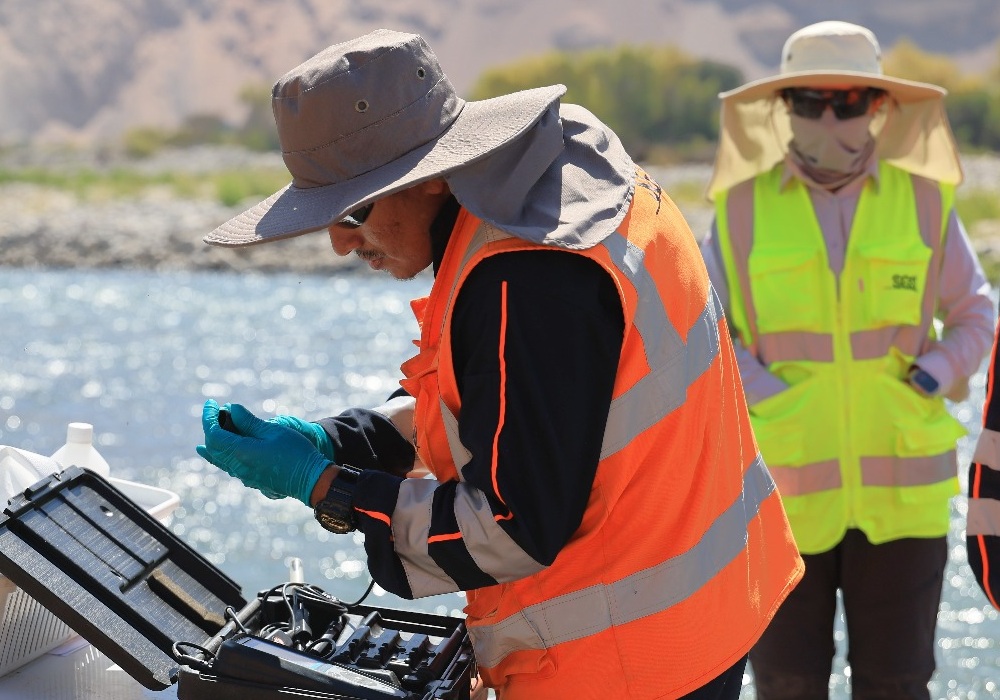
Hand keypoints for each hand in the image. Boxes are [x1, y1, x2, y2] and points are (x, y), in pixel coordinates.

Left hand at [196, 399, 329, 504]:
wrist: (310, 479)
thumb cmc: (295, 452)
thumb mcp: (273, 431)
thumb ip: (249, 421)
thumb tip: (231, 409)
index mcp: (241, 452)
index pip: (213, 433)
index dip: (209, 416)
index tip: (211, 403)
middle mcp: (238, 466)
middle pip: (212, 447)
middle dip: (209, 428)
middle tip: (214, 413)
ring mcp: (244, 476)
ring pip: (219, 459)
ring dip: (213, 442)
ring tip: (210, 430)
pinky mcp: (252, 480)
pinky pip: (228, 466)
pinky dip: (221, 454)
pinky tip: (223, 452)